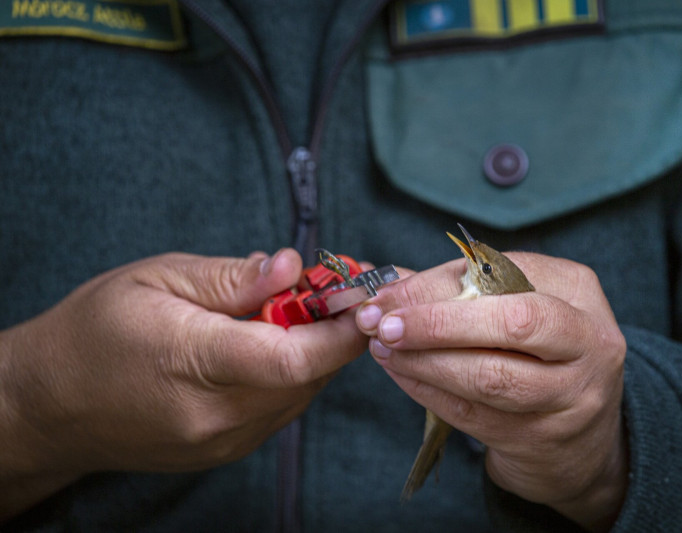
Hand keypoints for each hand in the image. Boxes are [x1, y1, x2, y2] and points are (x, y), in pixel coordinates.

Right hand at [0, 250, 366, 518]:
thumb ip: (231, 278)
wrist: (51, 405)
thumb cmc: (96, 330)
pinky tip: (273, 343)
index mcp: (193, 363)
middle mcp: (215, 416)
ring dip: (315, 352)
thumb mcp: (157, 279)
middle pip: (308, 376)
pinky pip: (281, 409)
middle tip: (336, 290)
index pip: (293, 357)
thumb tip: (291, 266)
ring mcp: (222, 442)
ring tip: (301, 311)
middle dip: (334, 331)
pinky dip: (292, 374)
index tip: (363, 296)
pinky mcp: (225, 451)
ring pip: (301, 394)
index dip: (340, 328)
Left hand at [356, 253, 627, 531]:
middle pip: (511, 323)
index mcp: (577, 290)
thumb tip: (391, 288)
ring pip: (489, 376)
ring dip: (424, 361)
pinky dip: (429, 391)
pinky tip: (402, 374)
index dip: (437, 284)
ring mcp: (570, 394)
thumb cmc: (538, 352)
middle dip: (436, 323)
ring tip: (383, 348)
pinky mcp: (543, 437)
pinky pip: (474, 414)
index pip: (501, 274)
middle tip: (382, 324)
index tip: (386, 294)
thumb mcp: (516, 306)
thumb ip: (458, 291)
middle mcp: (586, 340)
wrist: (584, 436)